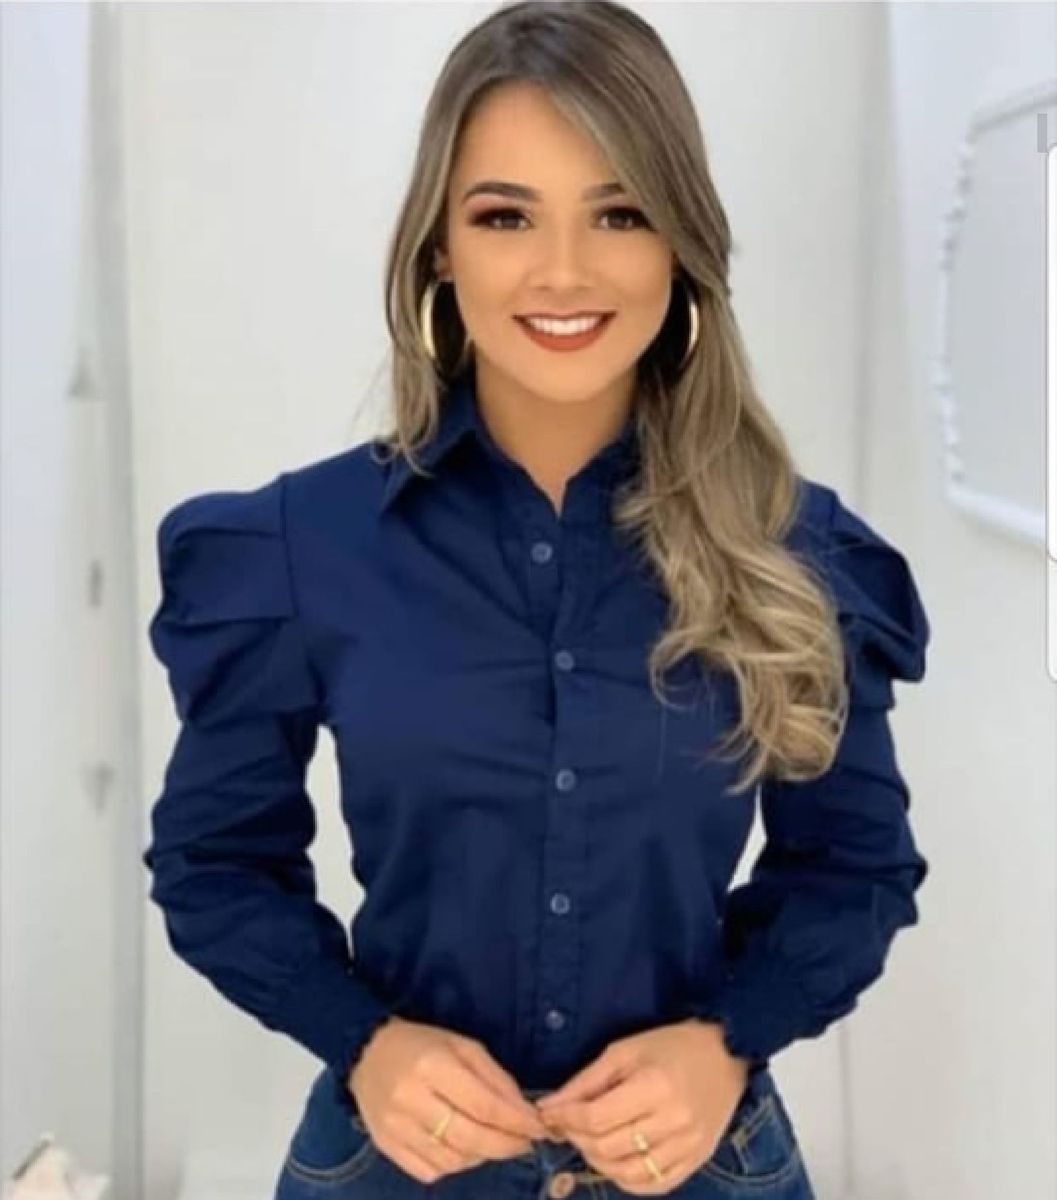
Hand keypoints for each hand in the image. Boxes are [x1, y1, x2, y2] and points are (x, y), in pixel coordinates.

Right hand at [347, 1016, 551, 1183]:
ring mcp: (396, 1128)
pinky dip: (454, 1165)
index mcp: (433, 1066)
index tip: (539, 1127)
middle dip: (506, 1145)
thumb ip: (495, 1078)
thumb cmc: (422, 1044)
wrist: (367, 1053)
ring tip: (492, 1141)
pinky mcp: (386, 1147)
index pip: (485, 1106)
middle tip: (524, 1142)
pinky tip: (462, 1149)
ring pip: (452, 1160)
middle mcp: (411, 1100)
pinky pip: (430, 1171)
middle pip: (471, 1138)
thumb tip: (524, 1112)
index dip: (517, 1122)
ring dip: (482, 1156)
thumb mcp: (463, 1046)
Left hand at [533, 1019, 750, 1194]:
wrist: (726, 1054)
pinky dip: (627, 1180)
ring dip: (597, 1162)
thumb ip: (587, 1081)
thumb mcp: (625, 1050)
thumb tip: (550, 1105)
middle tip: (566, 1126)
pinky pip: (654, 1185)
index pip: (596, 1118)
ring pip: (628, 1173)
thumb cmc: (671, 1045)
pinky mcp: (697, 1160)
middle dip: (577, 1139)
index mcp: (654, 1086)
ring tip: (588, 1142)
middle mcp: (673, 1121)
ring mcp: (688, 1146)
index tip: (549, 1113)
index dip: (565, 1119)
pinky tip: (616, 1161)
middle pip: (608, 1148)